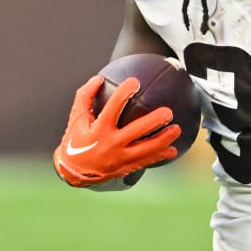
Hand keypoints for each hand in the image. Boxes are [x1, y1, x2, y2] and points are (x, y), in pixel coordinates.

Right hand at [52, 75, 181, 187]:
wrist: (73, 171)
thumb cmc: (76, 140)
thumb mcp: (76, 118)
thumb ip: (86, 97)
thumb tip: (98, 78)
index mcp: (98, 130)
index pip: (112, 109)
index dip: (123, 94)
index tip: (135, 81)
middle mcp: (110, 145)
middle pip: (136, 131)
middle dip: (153, 121)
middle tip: (168, 112)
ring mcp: (120, 158)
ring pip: (146, 149)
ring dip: (163, 140)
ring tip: (177, 129)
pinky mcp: (125, 167)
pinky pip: (146, 161)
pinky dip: (160, 155)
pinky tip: (173, 150)